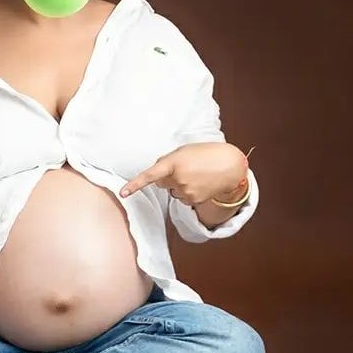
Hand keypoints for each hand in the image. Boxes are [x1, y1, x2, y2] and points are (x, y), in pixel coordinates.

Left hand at [119, 142, 247, 205]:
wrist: (230, 165)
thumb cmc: (205, 153)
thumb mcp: (184, 151)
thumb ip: (167, 162)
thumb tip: (157, 176)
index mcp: (174, 163)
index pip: (150, 175)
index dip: (135, 184)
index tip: (123, 193)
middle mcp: (178, 179)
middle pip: (161, 183)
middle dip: (168, 177)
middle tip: (185, 168)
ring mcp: (186, 191)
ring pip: (172, 191)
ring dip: (179, 184)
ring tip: (196, 174)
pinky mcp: (193, 200)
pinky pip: (182, 198)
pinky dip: (188, 192)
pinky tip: (200, 183)